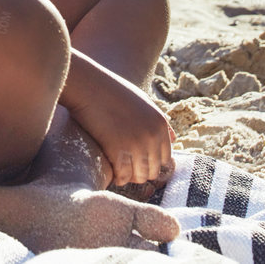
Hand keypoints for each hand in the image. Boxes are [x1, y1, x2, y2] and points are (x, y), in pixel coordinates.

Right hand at [66, 69, 174, 187]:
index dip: (151, 163)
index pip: (165, 159)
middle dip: (140, 172)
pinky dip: (117, 177)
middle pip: (153, 171)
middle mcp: (152, 136)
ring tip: (118, 170)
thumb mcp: (144, 102)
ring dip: (129, 176)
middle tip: (126, 168)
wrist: (90, 87)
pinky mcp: (117, 150)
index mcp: (160, 124)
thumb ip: (160, 121)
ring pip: (139, 176)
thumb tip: (173, 138)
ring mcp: (135, 144)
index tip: (138, 162)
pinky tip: (111, 171)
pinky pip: (123, 176)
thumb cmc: (113, 92)